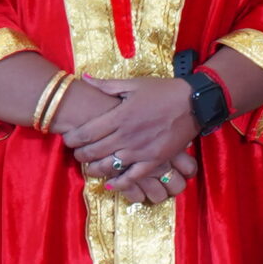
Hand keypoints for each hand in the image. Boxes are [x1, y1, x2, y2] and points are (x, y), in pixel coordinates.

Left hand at [68, 76, 198, 199]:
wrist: (194, 103)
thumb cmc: (163, 91)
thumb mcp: (134, 84)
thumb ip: (107, 86)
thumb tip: (85, 78)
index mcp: (120, 116)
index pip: (87, 132)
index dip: (73, 138)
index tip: (68, 138)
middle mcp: (127, 135)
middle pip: (94, 151)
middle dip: (80, 154)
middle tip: (76, 153)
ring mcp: (141, 150)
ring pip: (109, 166)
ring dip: (95, 169)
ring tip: (89, 167)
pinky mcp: (154, 160)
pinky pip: (133, 177)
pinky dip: (120, 183)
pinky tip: (110, 185)